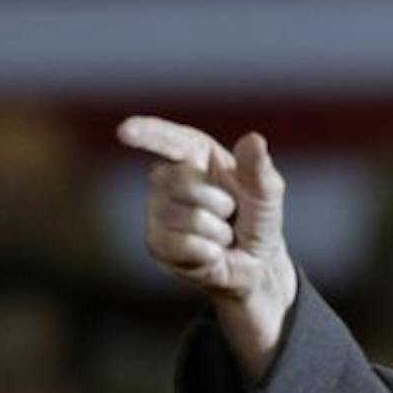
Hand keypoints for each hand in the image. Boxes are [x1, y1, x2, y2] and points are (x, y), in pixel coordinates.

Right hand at [117, 115, 296, 375]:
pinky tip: (211, 252)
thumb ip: (259, 167)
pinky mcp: (155, 244)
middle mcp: (167, 178)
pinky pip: (184, 245)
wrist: (255, 262)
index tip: (125, 130)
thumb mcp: (267, 191)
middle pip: (183, 184)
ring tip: (222, 233)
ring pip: (188, 218)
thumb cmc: (258, 217)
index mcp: (195, 155)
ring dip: (218, 232)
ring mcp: (157, 212)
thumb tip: (254, 139)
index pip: (170, 140)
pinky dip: (209, 252)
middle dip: (220, 203)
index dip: (147, 133)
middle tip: (231, 213)